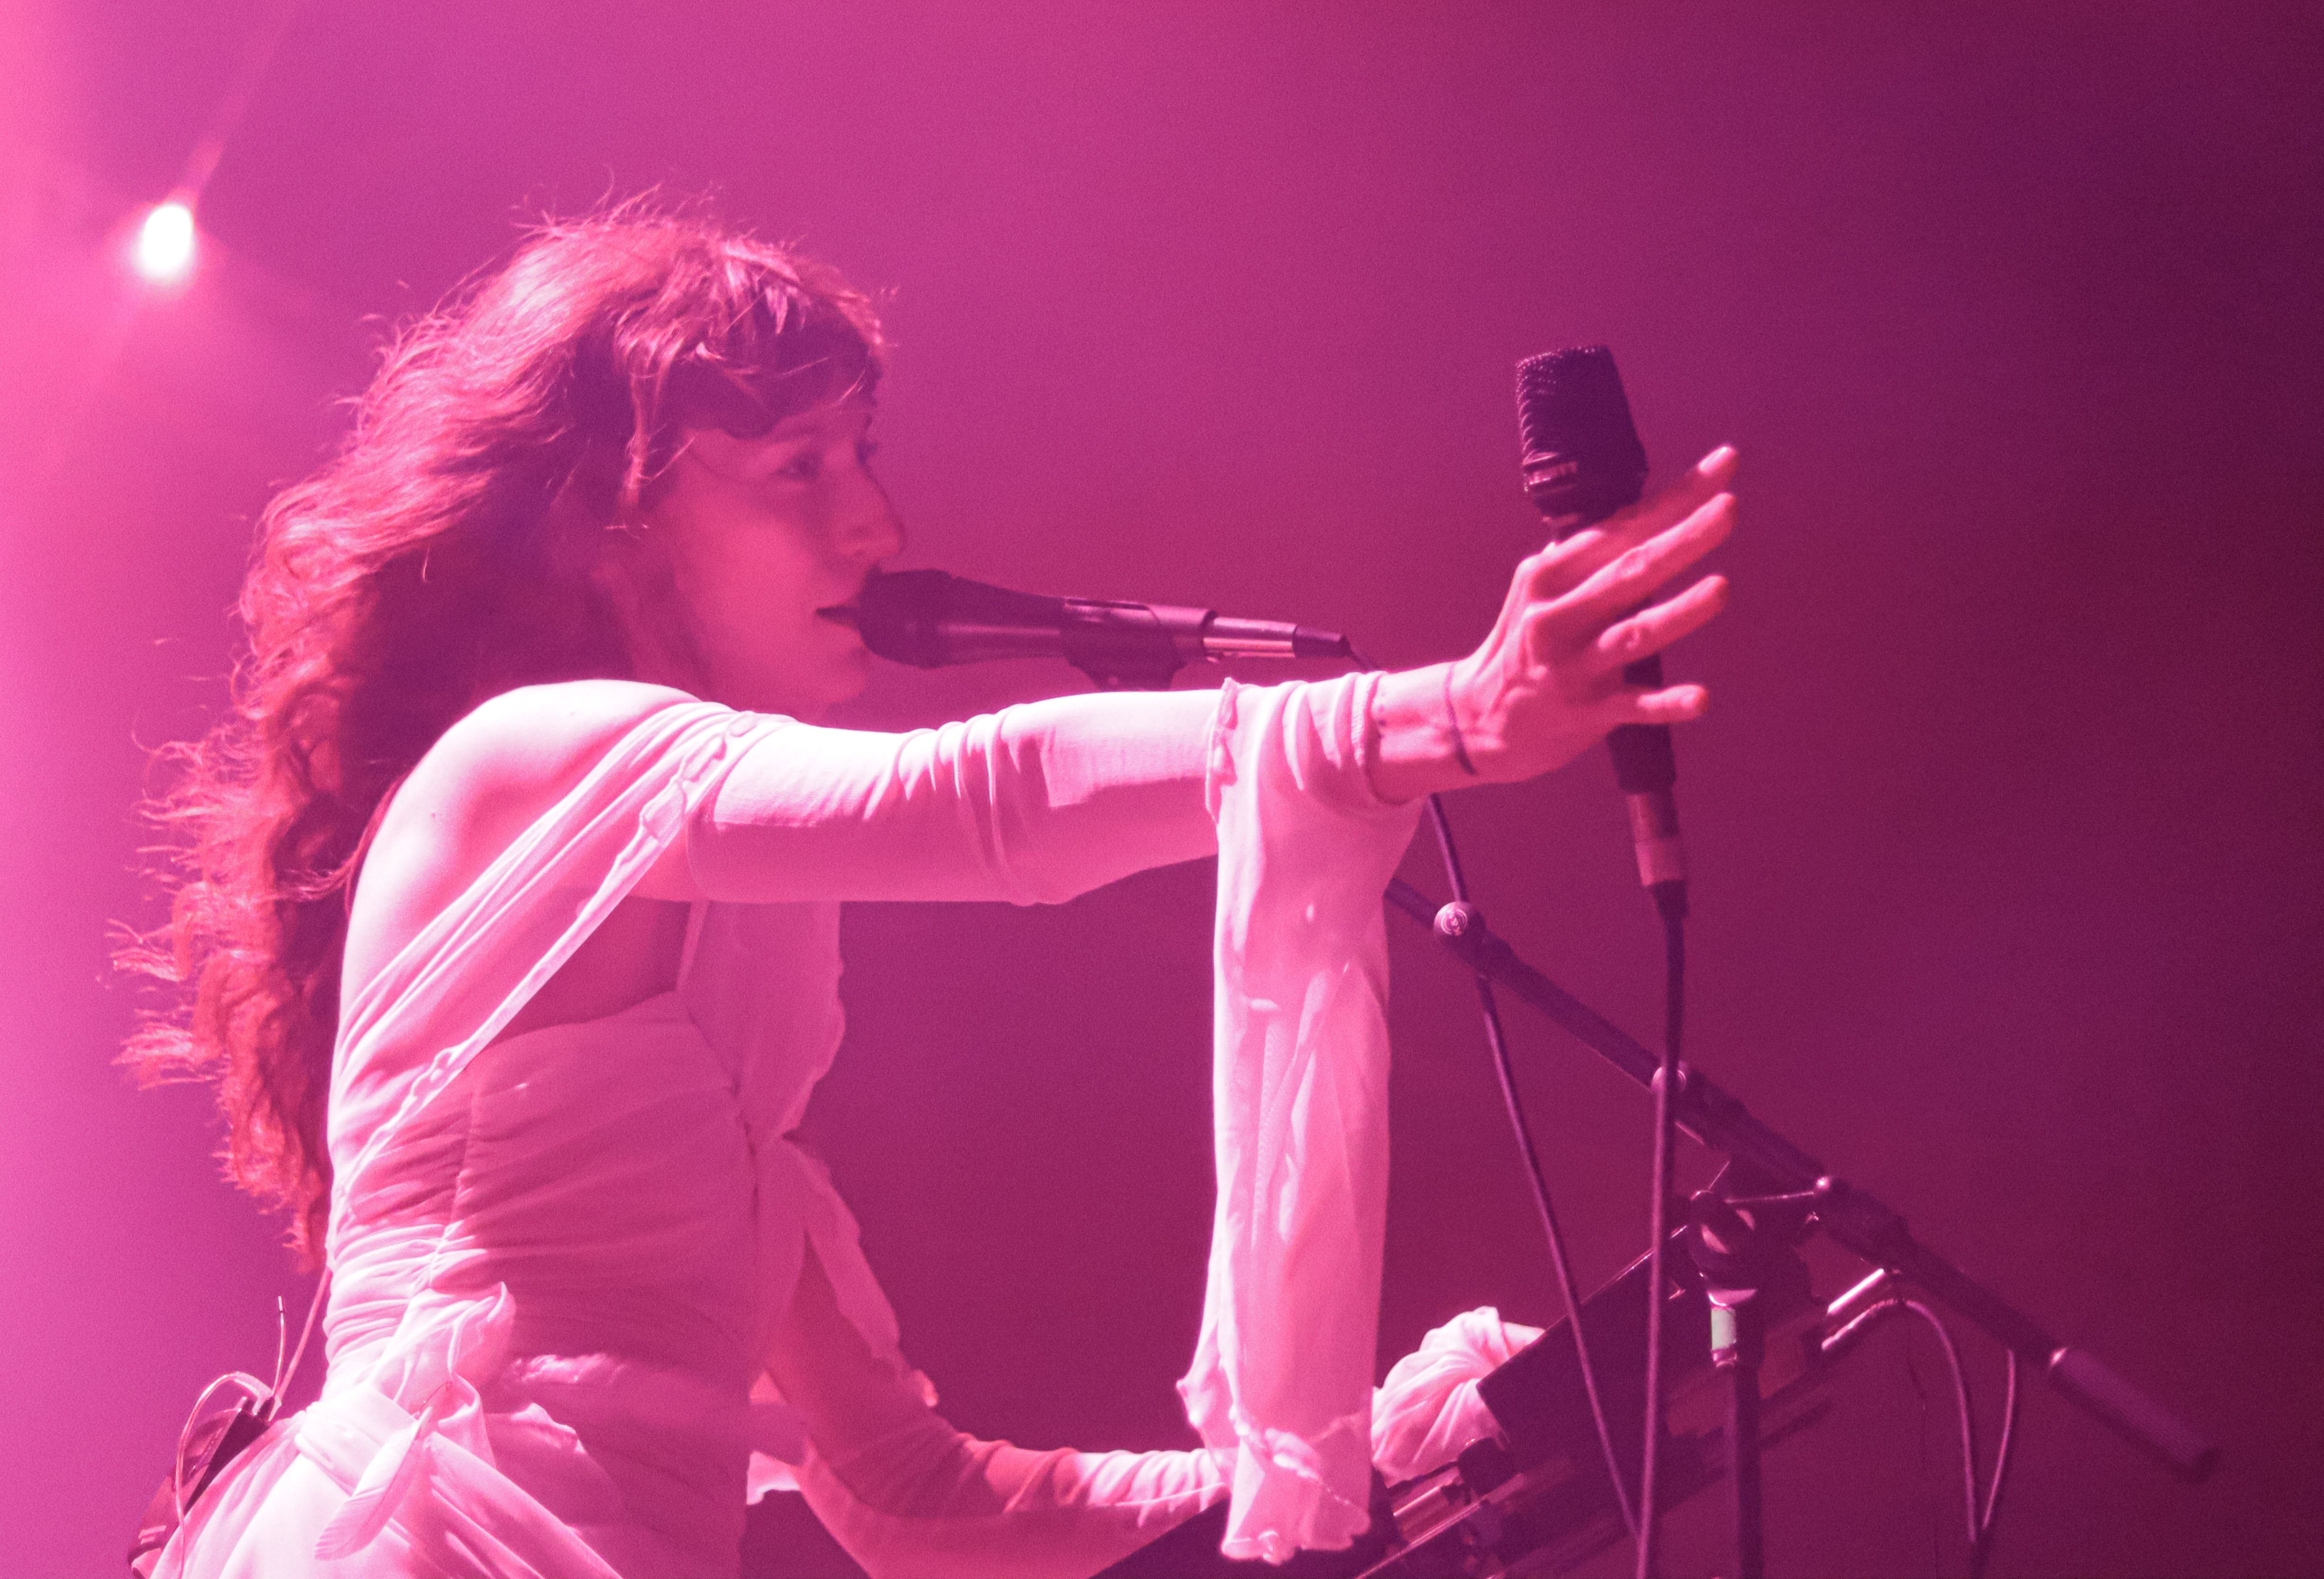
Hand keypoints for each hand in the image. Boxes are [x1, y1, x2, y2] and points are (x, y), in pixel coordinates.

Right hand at [1369, 447, 1735, 800]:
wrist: (1476, 720)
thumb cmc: (1523, 646)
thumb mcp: (1542, 592)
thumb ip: (1590, 561)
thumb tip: (1649, 517)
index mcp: (1550, 575)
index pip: (1622, 527)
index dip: (1676, 497)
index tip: (1724, 464)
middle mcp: (1558, 615)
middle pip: (1630, 571)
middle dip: (1683, 538)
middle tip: (1729, 509)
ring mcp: (1572, 665)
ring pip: (1634, 634)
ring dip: (1680, 612)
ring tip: (1721, 589)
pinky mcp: (1584, 712)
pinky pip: (1633, 706)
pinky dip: (1668, 703)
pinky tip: (1702, 699)